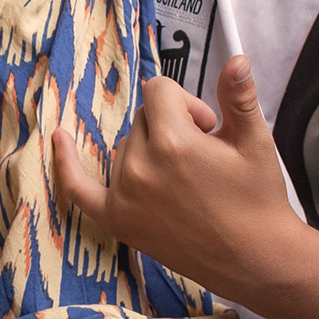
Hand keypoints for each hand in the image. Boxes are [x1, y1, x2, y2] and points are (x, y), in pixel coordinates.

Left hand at [52, 56, 306, 298]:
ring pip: (125, 147)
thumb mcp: (256, 142)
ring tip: (185, 178)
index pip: (160, 91)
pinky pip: (79, 188)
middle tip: (204, 157)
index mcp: (173, 142)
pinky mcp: (118, 220)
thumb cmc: (259, 198)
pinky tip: (59, 138)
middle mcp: (141, 166)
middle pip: (144, 118)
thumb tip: (237, 59)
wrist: (255, 258)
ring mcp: (124, 195)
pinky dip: (67, 163)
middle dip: (171, 126)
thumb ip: (239, 97)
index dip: (187, 103)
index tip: (209, 127)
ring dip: (148, 150)